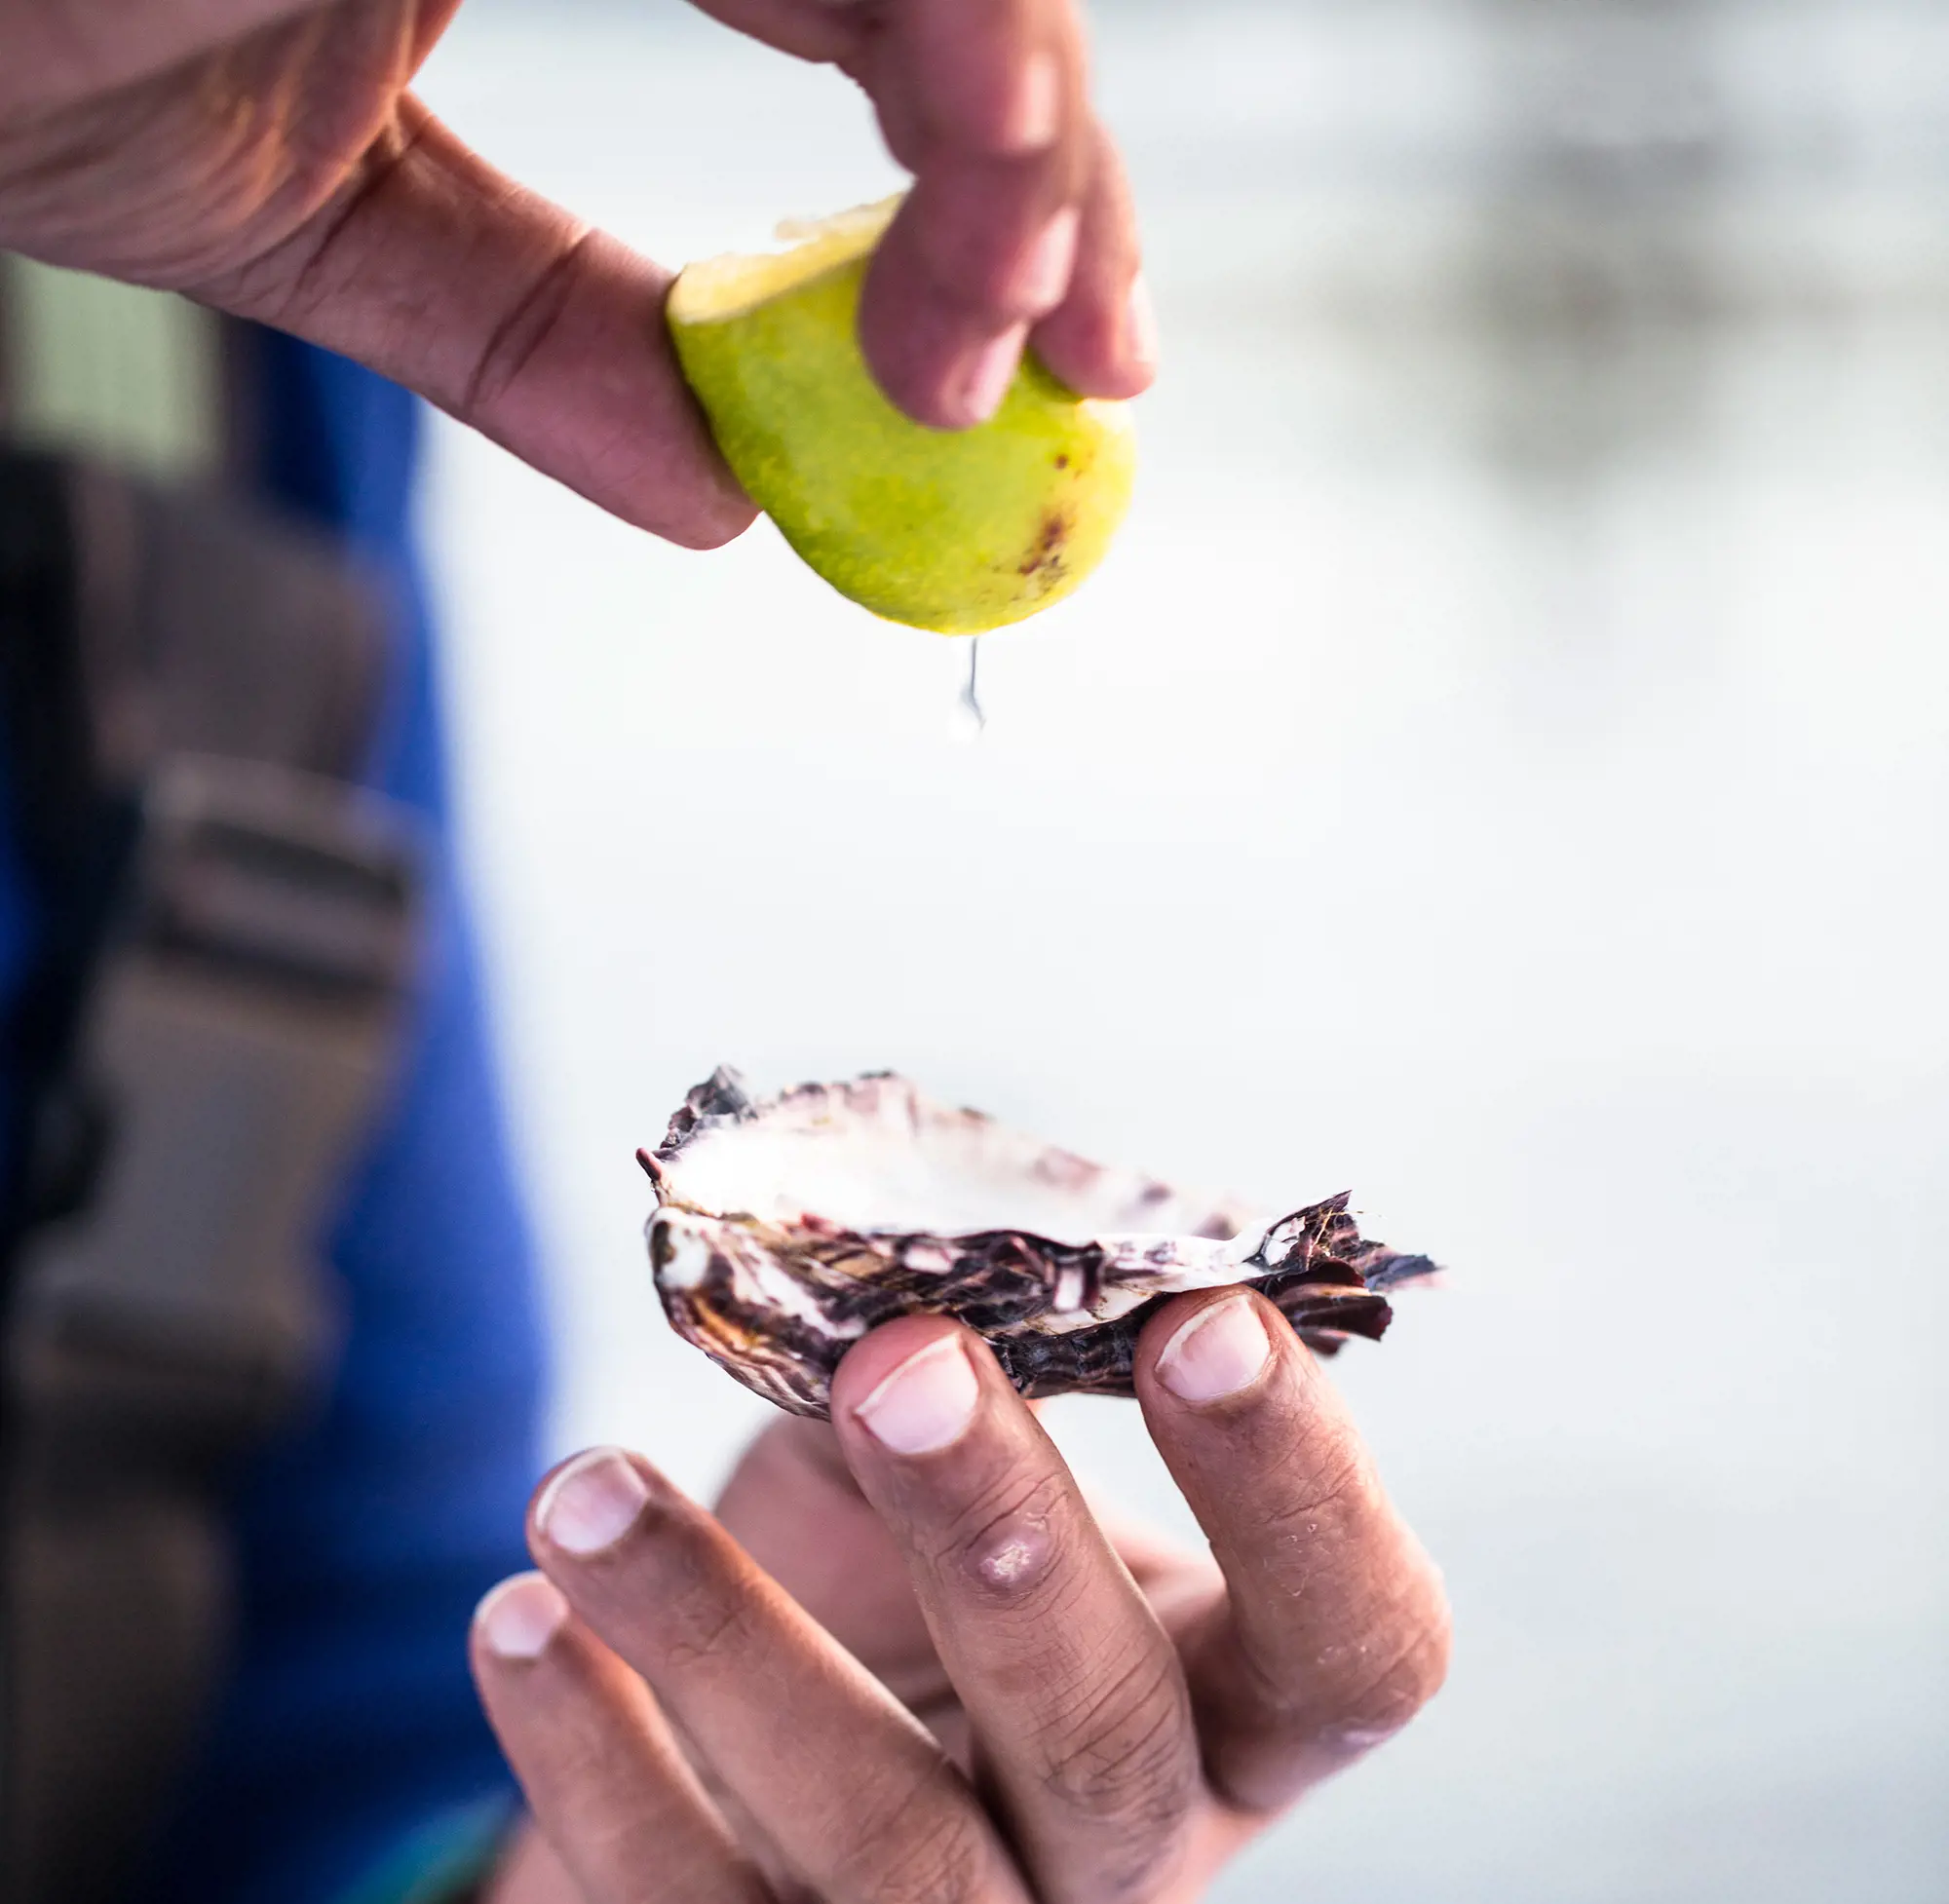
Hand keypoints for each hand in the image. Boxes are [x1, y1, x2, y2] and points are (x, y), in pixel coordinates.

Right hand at [0, 1, 1153, 543]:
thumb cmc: (11, 28)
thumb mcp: (314, 219)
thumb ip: (527, 331)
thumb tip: (720, 492)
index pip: (867, 14)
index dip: (985, 186)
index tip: (1054, 355)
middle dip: (1048, 172)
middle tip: (1090, 357)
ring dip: (1010, 104)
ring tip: (1033, 303)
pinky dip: (924, 11)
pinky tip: (989, 130)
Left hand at [467, 1289, 1450, 1903]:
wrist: (759, 1817)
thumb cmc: (894, 1599)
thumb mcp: (950, 1491)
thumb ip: (944, 1374)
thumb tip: (874, 1230)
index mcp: (1229, 1721)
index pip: (1356, 1646)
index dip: (1302, 1492)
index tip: (1202, 1317)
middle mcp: (1127, 1868)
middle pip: (1110, 1741)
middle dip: (1004, 1535)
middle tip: (891, 1360)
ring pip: (889, 1856)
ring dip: (731, 1643)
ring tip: (585, 1489)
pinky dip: (603, 1774)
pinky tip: (520, 1622)